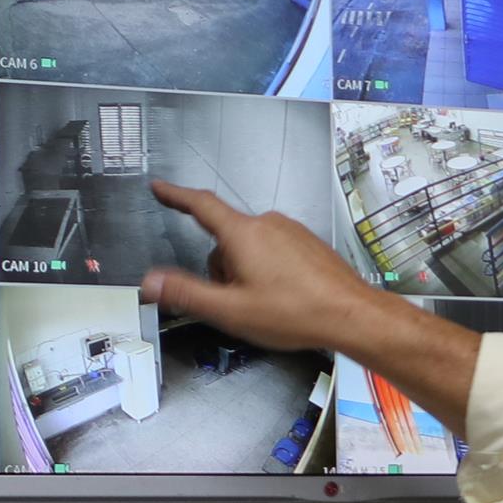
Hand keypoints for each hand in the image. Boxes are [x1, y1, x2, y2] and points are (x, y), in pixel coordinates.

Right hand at [142, 181, 483, 432]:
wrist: (351, 314)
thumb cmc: (297, 312)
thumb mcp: (231, 310)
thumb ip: (186, 293)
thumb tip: (151, 281)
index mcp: (243, 234)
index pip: (200, 205)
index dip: (175, 196)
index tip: (161, 188)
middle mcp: (267, 224)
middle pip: (225, 240)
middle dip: (222, 269)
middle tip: (238, 301)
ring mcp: (290, 231)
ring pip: (250, 248)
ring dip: (247, 273)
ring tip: (268, 303)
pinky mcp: (306, 243)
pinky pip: (273, 252)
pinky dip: (269, 272)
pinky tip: (285, 297)